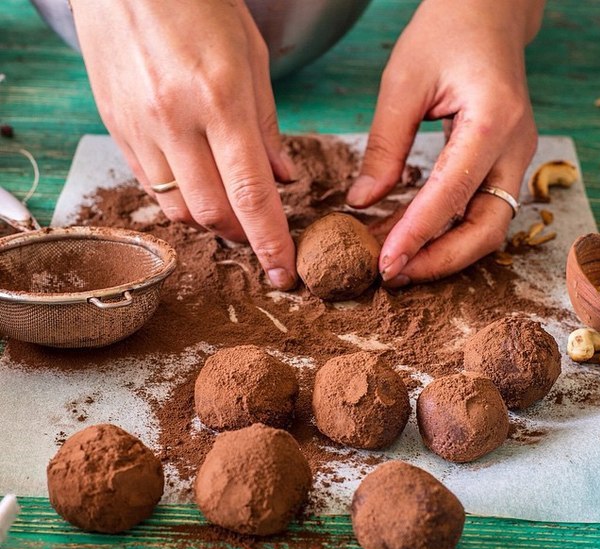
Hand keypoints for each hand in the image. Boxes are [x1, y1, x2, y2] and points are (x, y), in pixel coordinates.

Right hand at [71, 0, 296, 289]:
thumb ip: (268, 126)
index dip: (270, 241)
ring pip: (178, 209)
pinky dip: (180, 199)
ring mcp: (140, 128)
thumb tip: (283, 179)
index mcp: (220, 99)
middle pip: (212, 213)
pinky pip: (152, 188)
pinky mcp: (117, 130)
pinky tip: (195, 183)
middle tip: (257, 231)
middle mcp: (175, 121)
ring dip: (209, 220)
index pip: (250, 193)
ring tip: (227, 205)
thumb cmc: (198, 5)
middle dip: (241, 234)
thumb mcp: (250, 57)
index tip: (283, 271)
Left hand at [347, 0, 544, 285]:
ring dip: (443, 253)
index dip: (417, 235)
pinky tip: (407, 237)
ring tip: (395, 263)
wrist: (485, 12)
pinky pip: (478, 210)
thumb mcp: (402, 82)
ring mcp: (514, 158)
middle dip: (440, 260)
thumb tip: (362, 203)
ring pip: (488, 227)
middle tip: (392, 274)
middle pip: (488, 228)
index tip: (385, 263)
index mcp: (492, 120)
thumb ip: (384, 147)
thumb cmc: (445, 33)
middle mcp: (514, 146)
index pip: (452, 194)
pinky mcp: (501, 163)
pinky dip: (444, 232)